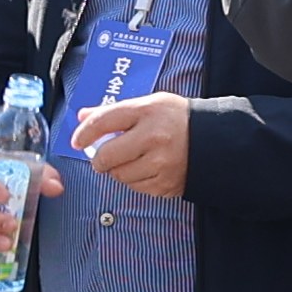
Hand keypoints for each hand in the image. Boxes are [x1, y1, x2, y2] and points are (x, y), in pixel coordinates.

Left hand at [73, 94, 191, 200]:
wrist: (214, 139)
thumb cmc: (177, 119)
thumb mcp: (149, 104)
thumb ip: (115, 111)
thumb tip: (82, 117)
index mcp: (148, 111)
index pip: (104, 121)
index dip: (84, 133)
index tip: (77, 140)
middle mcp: (153, 137)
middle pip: (107, 155)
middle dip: (98, 158)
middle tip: (102, 156)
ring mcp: (160, 163)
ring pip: (119, 175)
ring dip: (118, 169)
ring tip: (132, 159)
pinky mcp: (165, 184)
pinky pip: (135, 187)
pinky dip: (135, 179)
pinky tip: (146, 168)